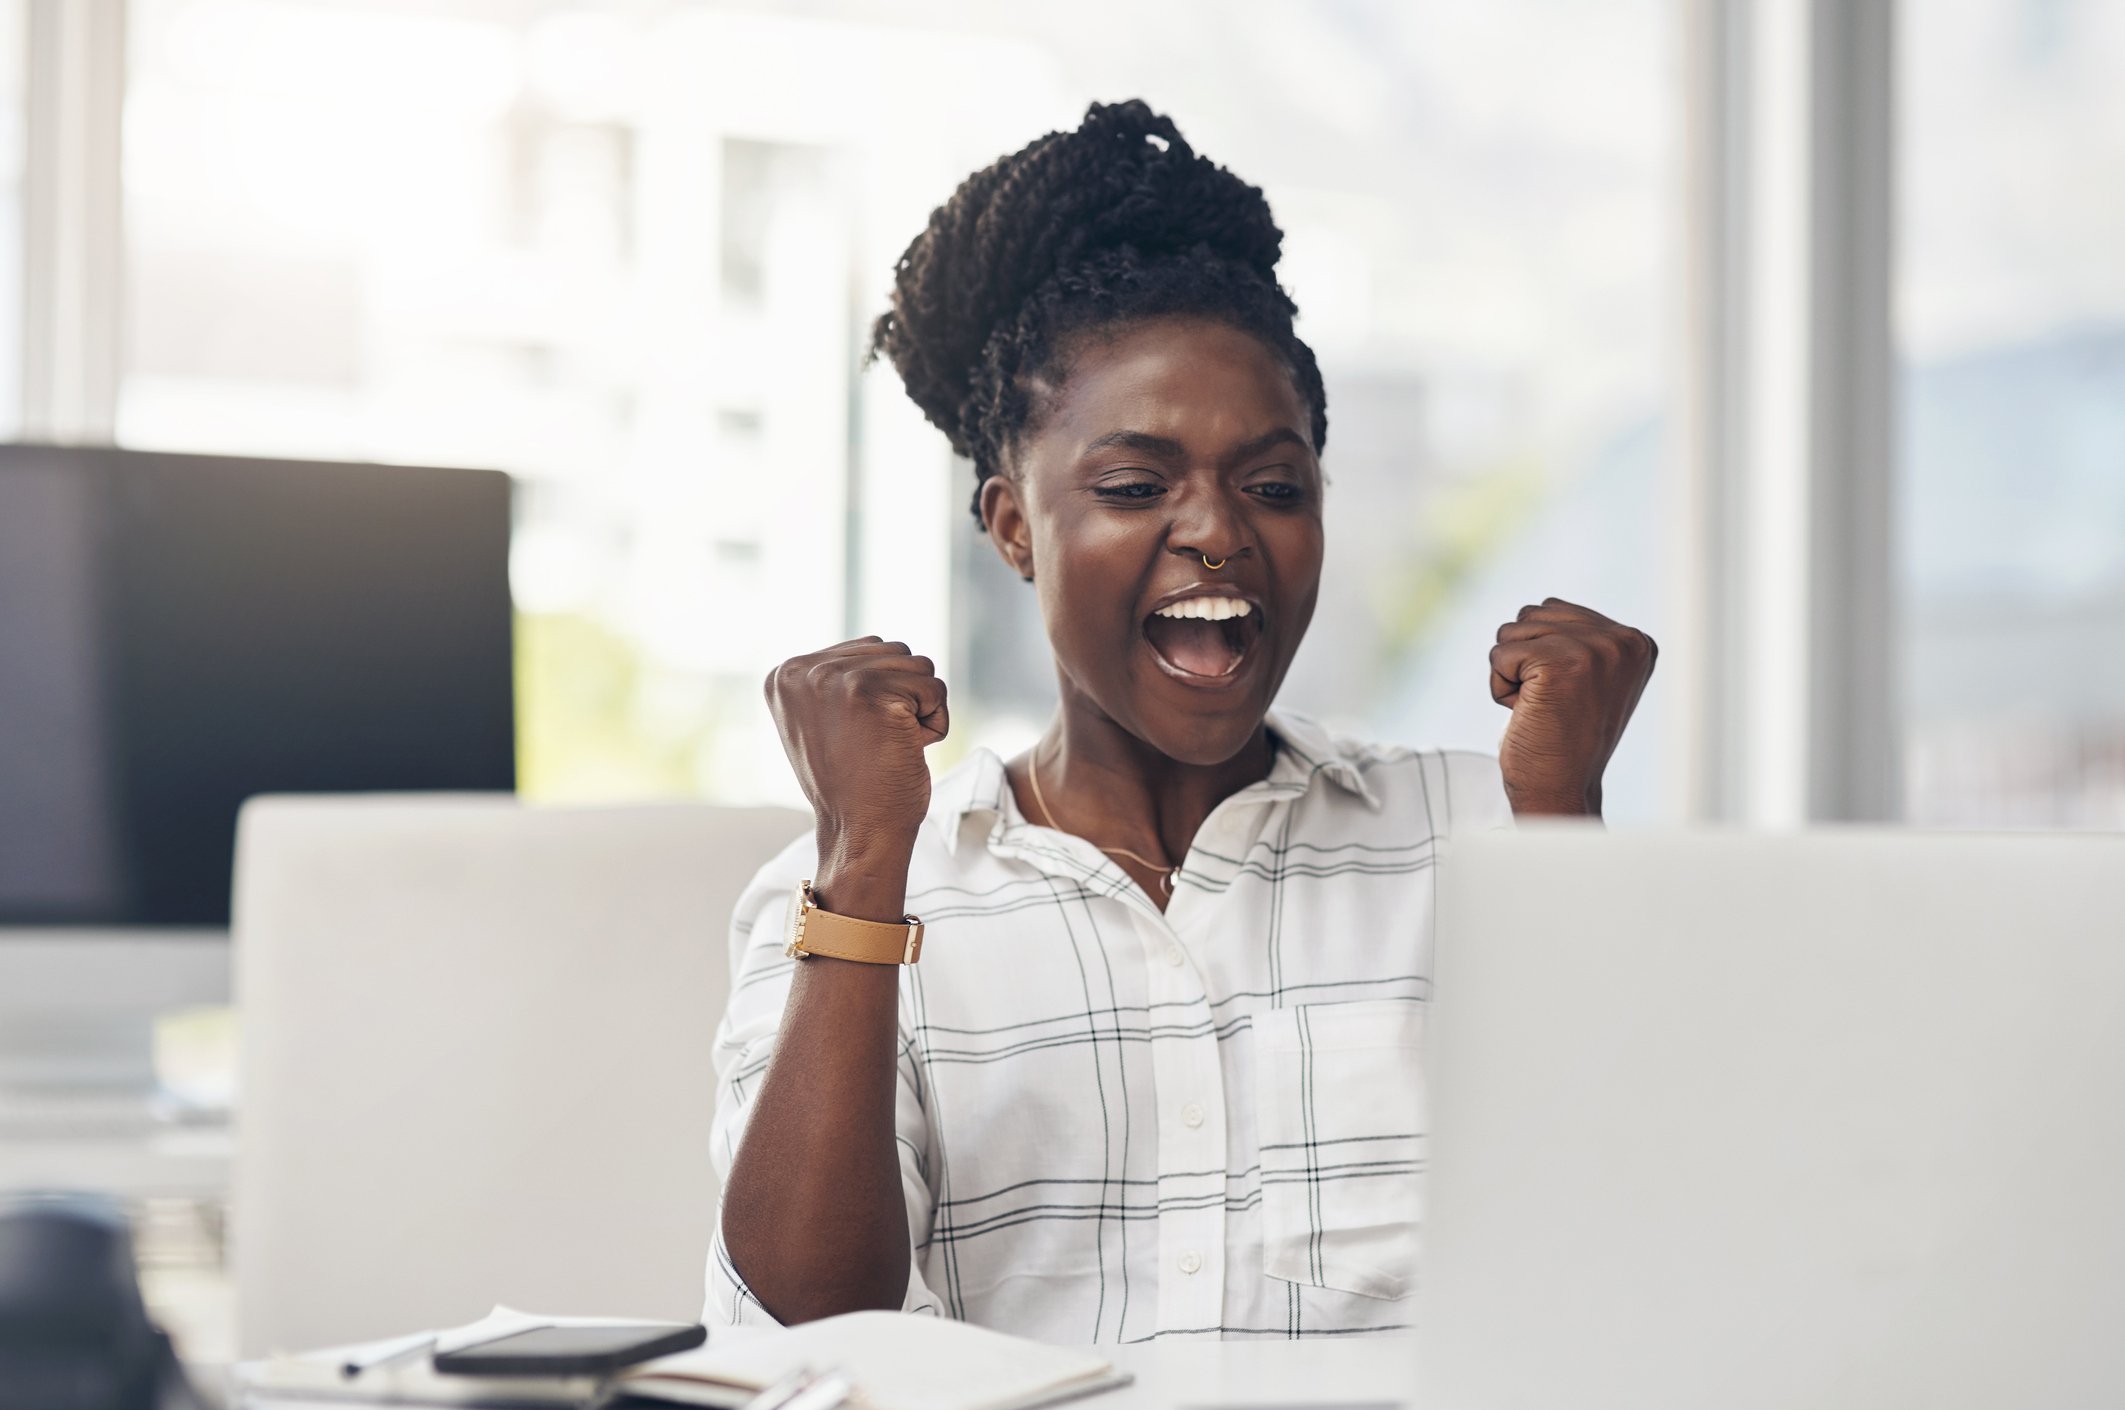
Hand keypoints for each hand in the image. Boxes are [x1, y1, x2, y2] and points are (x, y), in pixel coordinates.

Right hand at [766, 637, 948, 856]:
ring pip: (919, 666)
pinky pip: (935, 689)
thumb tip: (879, 647)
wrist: (859, 833)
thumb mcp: (825, 719)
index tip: (854, 737)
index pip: (868, 650)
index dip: (879, 696)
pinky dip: (934, 724)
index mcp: (786, 673)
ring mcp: (836, 679)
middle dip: (902, 698)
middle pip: (896, 652)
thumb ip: (837, 679)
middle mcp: (804, 670)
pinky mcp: (872, 694)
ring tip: (887, 745)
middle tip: (874, 744)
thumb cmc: (854, 783)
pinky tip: (904, 750)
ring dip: (919, 709)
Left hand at [1489, 599, 1655, 817]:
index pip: (1555, 610)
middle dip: (1525, 660)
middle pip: (1531, 615)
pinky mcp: (1558, 663)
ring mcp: (1594, 649)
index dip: (1544, 654)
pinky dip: (1500, 687)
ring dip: (1512, 673)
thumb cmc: (1564, 740)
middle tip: (1552, 704)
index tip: (1569, 696)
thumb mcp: (1588, 680)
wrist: (1560, 791)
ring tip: (1542, 707)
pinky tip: (1528, 713)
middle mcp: (1623, 641)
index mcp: (1636, 642)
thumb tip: (1542, 607)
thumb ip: (1578, 638)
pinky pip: (1499, 655)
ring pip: (1512, 631)